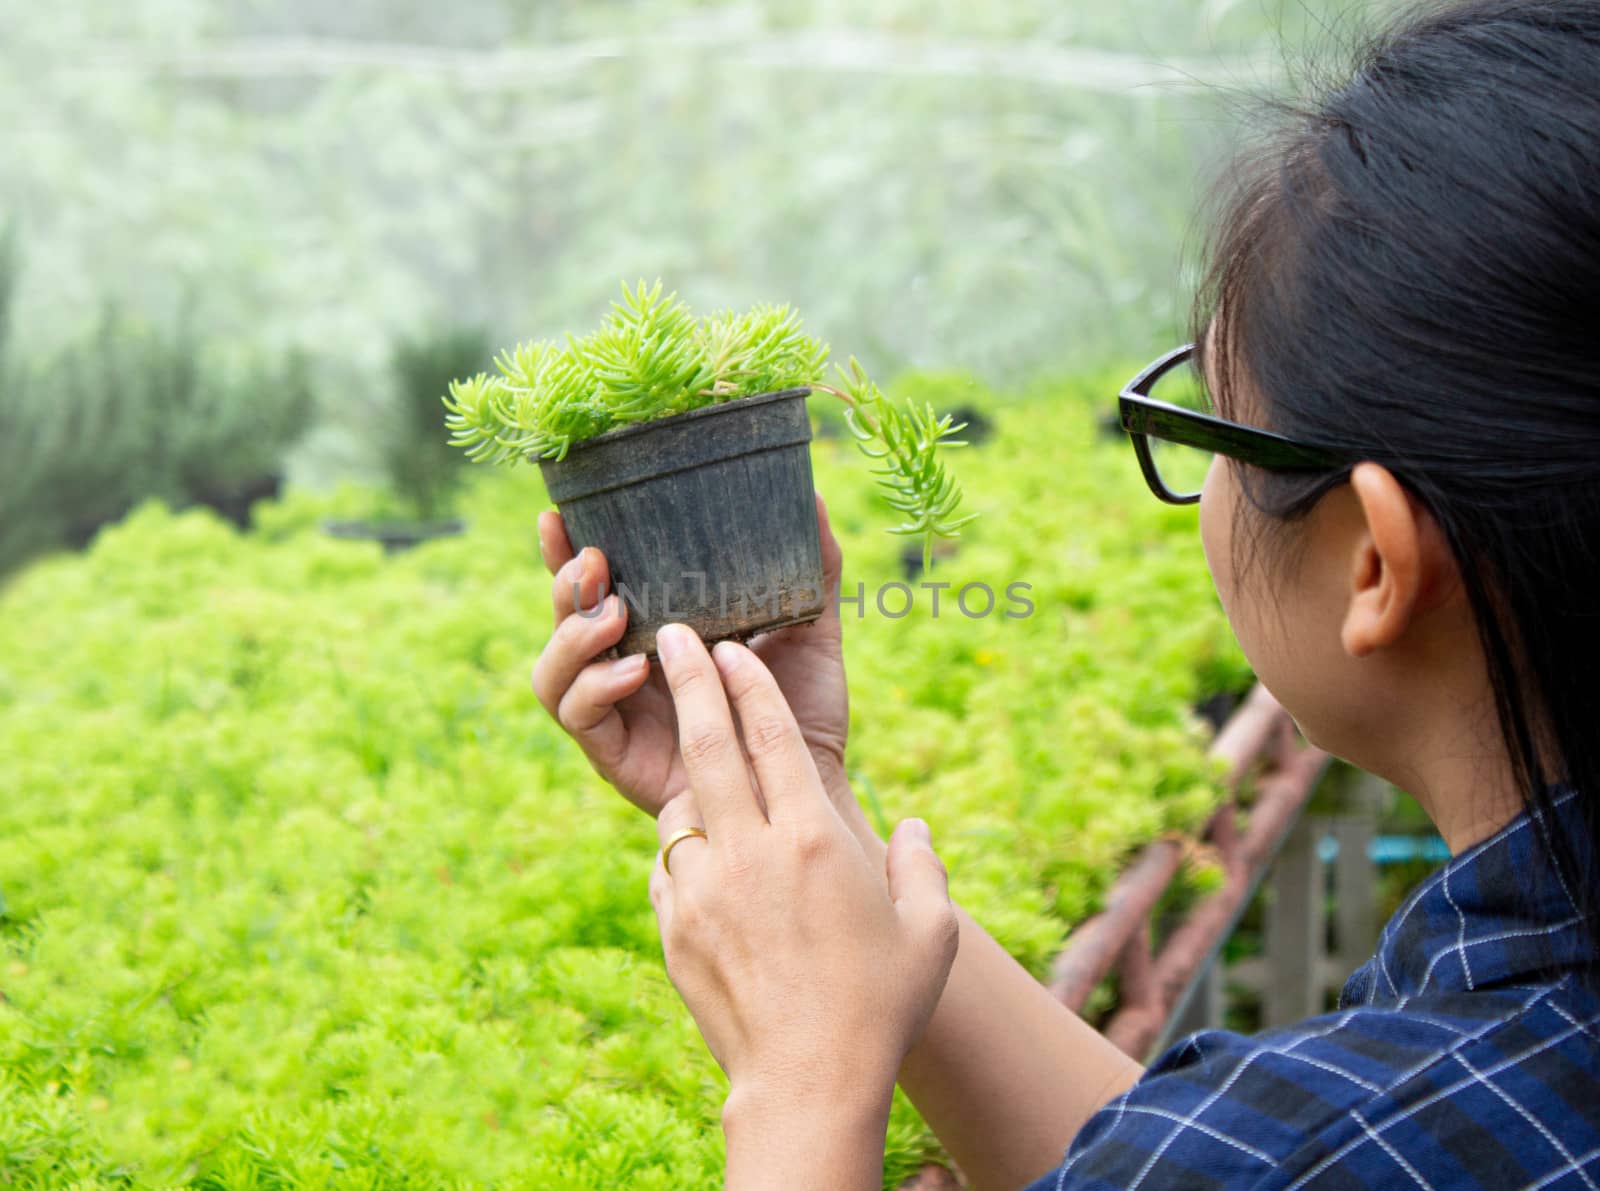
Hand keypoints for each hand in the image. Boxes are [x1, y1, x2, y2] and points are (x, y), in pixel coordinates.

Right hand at [531, 490, 856, 824]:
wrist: (812, 784)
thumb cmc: (802, 711)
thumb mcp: (809, 629)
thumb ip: (811, 569)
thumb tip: (813, 498)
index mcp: (654, 634)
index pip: (595, 587)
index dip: (564, 554)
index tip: (558, 515)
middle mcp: (621, 669)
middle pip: (561, 621)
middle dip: (566, 587)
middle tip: (597, 563)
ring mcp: (614, 714)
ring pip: (551, 670)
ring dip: (571, 636)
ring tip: (614, 615)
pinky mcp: (614, 755)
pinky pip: (578, 717)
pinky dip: (595, 687)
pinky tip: (635, 671)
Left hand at [645, 622, 958, 1119]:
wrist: (807, 1085)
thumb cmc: (880, 1007)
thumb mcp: (930, 933)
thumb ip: (923, 867)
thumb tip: (911, 829)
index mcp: (814, 839)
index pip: (771, 737)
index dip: (749, 684)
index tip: (731, 647)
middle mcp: (751, 853)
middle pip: (710, 745)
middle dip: (691, 681)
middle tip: (674, 635)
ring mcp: (702, 890)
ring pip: (680, 806)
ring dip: (687, 776)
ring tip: (696, 761)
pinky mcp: (672, 928)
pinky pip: (667, 866)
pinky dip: (681, 850)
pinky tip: (701, 856)